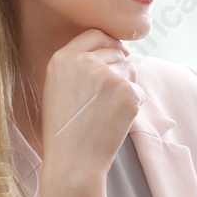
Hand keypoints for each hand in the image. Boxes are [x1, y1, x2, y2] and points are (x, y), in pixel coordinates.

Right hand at [38, 29, 143, 196]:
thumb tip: (115, 48)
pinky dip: (133, 103)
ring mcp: (108, 75)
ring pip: (130, 69)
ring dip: (126, 85)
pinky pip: (138, 89)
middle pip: (116, 52)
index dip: (109, 44)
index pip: (96, 35)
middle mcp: (85, 61)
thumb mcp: (58, 86)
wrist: (73, 161)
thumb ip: (78, 64)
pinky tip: (114, 119)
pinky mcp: (127, 91)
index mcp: (63, 58)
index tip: (115, 53)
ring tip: (105, 110)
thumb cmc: (65, 128)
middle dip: (118, 69)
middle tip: (104, 98)